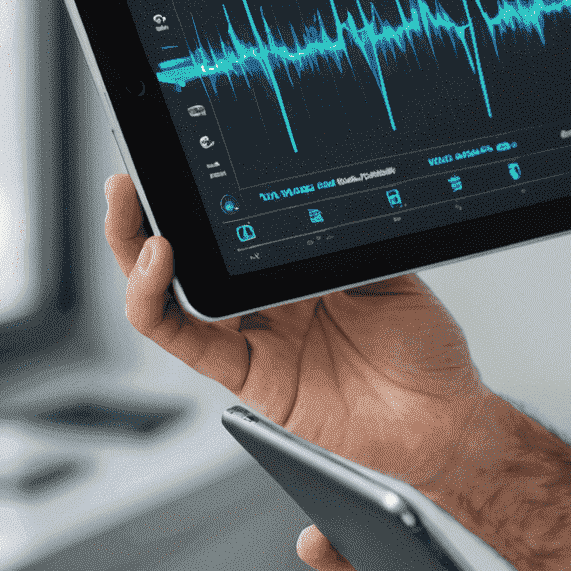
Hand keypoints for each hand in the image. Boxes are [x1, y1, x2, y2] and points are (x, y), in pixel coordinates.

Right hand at [103, 173, 488, 493]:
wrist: (443, 417)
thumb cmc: (424, 350)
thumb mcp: (390, 272)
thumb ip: (342, 236)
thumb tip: (305, 189)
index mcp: (298, 269)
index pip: (232, 226)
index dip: (197, 195)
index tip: (178, 153)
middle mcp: (268, 302)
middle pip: (188, 256)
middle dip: (146, 212)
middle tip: (127, 177)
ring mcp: (255, 337)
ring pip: (166, 294)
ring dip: (134, 248)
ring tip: (129, 205)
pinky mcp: (248, 375)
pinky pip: (184, 339)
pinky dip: (156, 302)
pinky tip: (158, 263)